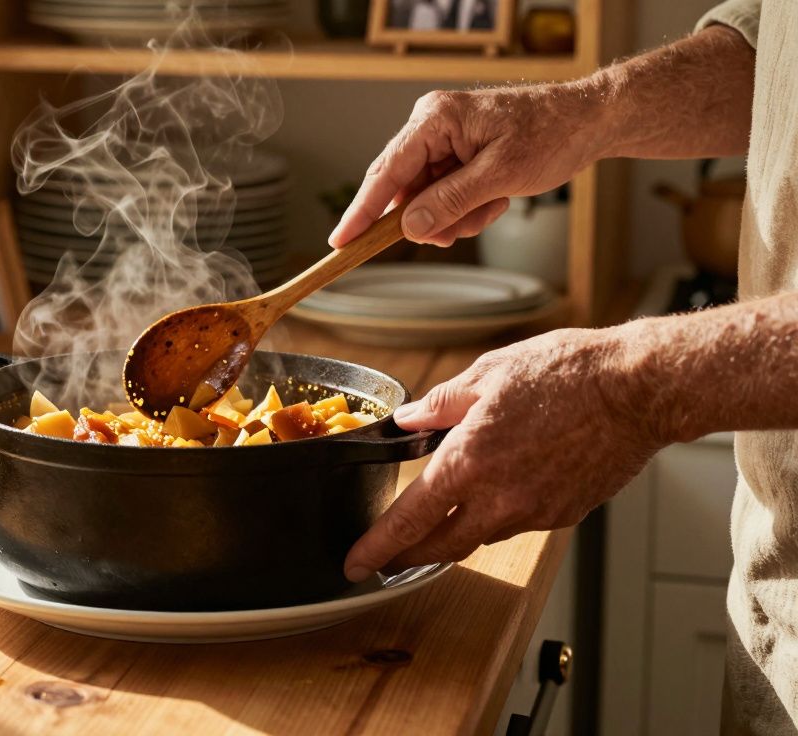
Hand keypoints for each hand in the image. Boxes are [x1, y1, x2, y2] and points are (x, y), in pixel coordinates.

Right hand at [328, 84, 603, 246]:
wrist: (588, 121)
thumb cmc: (551, 134)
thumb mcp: (500, 176)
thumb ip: (450, 202)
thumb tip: (410, 227)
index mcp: (435, 119)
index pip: (387, 171)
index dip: (362, 211)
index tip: (340, 241)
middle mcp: (432, 126)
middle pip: (404, 189)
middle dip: (431, 217)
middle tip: (456, 232)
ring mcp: (443, 141)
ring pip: (426, 199)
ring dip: (457, 215)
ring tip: (492, 207)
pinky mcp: (456, 155)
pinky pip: (444, 195)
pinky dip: (467, 209)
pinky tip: (495, 201)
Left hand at [343, 326, 663, 580]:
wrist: (638, 389)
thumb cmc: (567, 374)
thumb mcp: (487, 374)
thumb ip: (440, 405)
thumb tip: (408, 420)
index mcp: (469, 463)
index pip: (410, 520)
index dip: (378, 547)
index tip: (355, 564)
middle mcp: (499, 499)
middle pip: (441, 547)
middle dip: (407, 558)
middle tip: (384, 560)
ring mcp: (535, 512)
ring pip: (481, 535)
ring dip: (455, 532)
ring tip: (440, 517)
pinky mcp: (565, 515)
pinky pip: (518, 523)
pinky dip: (498, 515)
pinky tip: (499, 492)